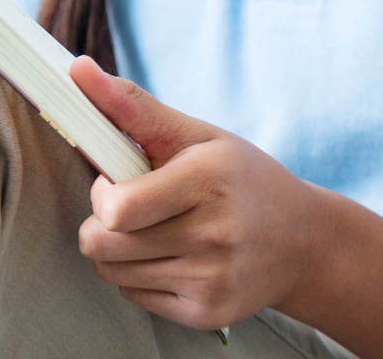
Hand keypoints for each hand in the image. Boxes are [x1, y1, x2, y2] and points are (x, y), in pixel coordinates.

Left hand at [71, 56, 330, 332]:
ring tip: (148, 230)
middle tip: (127, 208)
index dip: (101, 194)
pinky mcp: (206, 313)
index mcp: (207, 180)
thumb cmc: (242, 180)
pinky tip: (167, 255)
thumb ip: (133, 105)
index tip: (115, 182)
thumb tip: (78, 69)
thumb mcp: (197, 134)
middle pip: (104, 243)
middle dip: (99, 222)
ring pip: (111, 271)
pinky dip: (136, 275)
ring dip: (114, 249)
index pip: (118, 208)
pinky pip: (133, 295)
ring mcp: (211, 279)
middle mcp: (212, 235)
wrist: (305, 243)